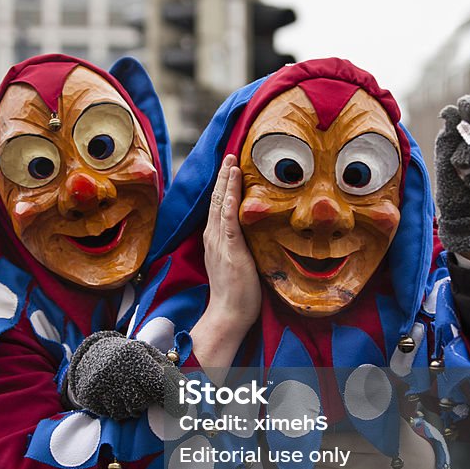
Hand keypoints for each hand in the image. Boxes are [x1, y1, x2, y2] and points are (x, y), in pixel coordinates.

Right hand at [67, 332, 181, 419]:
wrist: (93, 353)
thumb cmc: (130, 356)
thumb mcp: (149, 356)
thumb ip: (168, 372)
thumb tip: (188, 391)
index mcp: (134, 354)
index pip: (158, 383)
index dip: (171, 399)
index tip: (180, 410)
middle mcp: (115, 368)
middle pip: (142, 402)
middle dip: (148, 402)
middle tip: (146, 394)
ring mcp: (100, 383)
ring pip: (126, 412)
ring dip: (132, 408)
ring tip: (129, 393)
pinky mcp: (89, 395)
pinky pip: (111, 415)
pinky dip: (118, 410)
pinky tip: (116, 397)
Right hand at [191, 155, 261, 375]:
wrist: (228, 315)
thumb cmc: (236, 293)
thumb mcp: (238, 261)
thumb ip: (240, 244)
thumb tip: (254, 232)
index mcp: (216, 238)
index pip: (219, 204)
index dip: (223, 184)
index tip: (230, 164)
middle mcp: (214, 237)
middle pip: (217, 199)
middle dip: (223, 175)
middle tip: (230, 153)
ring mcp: (221, 244)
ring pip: (221, 206)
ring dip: (226, 183)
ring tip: (231, 162)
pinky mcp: (231, 253)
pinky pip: (228, 225)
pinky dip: (228, 206)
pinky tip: (230, 191)